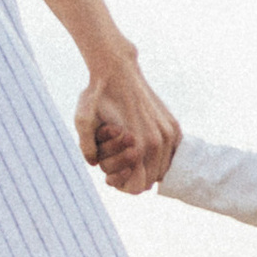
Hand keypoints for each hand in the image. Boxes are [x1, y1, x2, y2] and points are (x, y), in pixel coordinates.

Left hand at [76, 51, 179, 193]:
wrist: (117, 69)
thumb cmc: (97, 95)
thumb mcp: (82, 120)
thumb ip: (87, 148)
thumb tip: (94, 164)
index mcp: (140, 145)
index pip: (138, 186)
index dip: (122, 185)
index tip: (111, 176)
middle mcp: (159, 141)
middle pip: (151, 180)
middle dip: (133, 175)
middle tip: (117, 162)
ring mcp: (170, 133)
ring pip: (163, 168)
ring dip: (147, 166)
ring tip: (129, 151)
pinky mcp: (174, 126)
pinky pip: (170, 154)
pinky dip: (157, 155)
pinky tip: (141, 144)